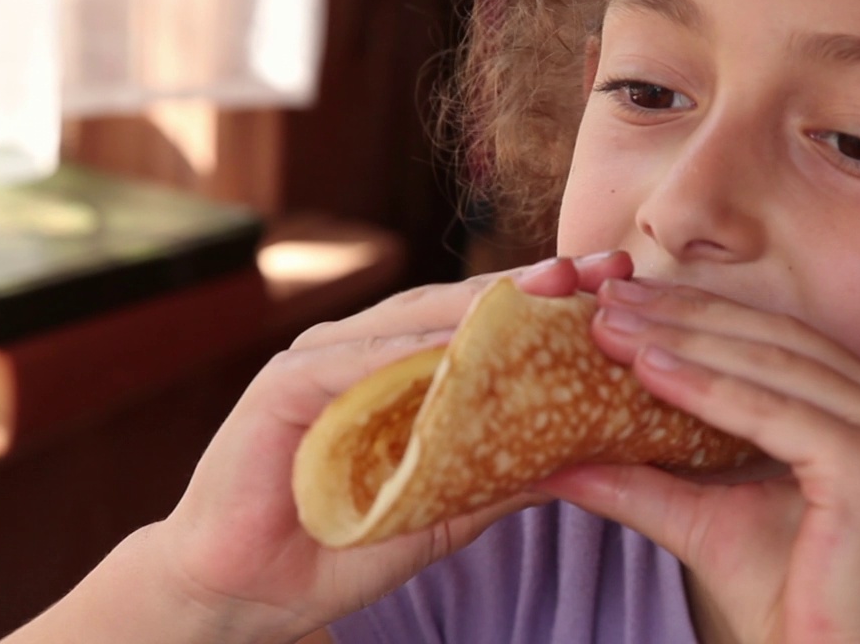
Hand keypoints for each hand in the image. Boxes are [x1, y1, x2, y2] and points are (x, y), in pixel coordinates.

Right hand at [152, 252, 632, 638]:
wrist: (245, 593)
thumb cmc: (340, 546)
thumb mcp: (442, 513)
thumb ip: (501, 478)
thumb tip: (583, 455)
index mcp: (402, 374)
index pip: (484, 328)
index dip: (548, 306)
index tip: (613, 286)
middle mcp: (366, 354)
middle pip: (457, 309)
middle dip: (531, 286)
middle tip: (600, 266)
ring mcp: (323, 361)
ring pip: (412, 322)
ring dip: (481, 303)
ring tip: (549, 286)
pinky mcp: (285, 385)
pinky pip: (355, 362)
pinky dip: (406, 352)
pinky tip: (460, 343)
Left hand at [538, 278, 859, 642]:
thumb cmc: (793, 603)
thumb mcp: (706, 522)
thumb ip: (643, 480)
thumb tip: (556, 462)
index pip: (772, 342)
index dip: (695, 315)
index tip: (620, 302)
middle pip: (771, 341)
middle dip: (681, 315)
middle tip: (604, 299)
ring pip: (769, 365)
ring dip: (682, 340)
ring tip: (609, 327)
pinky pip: (772, 412)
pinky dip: (706, 388)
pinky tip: (646, 369)